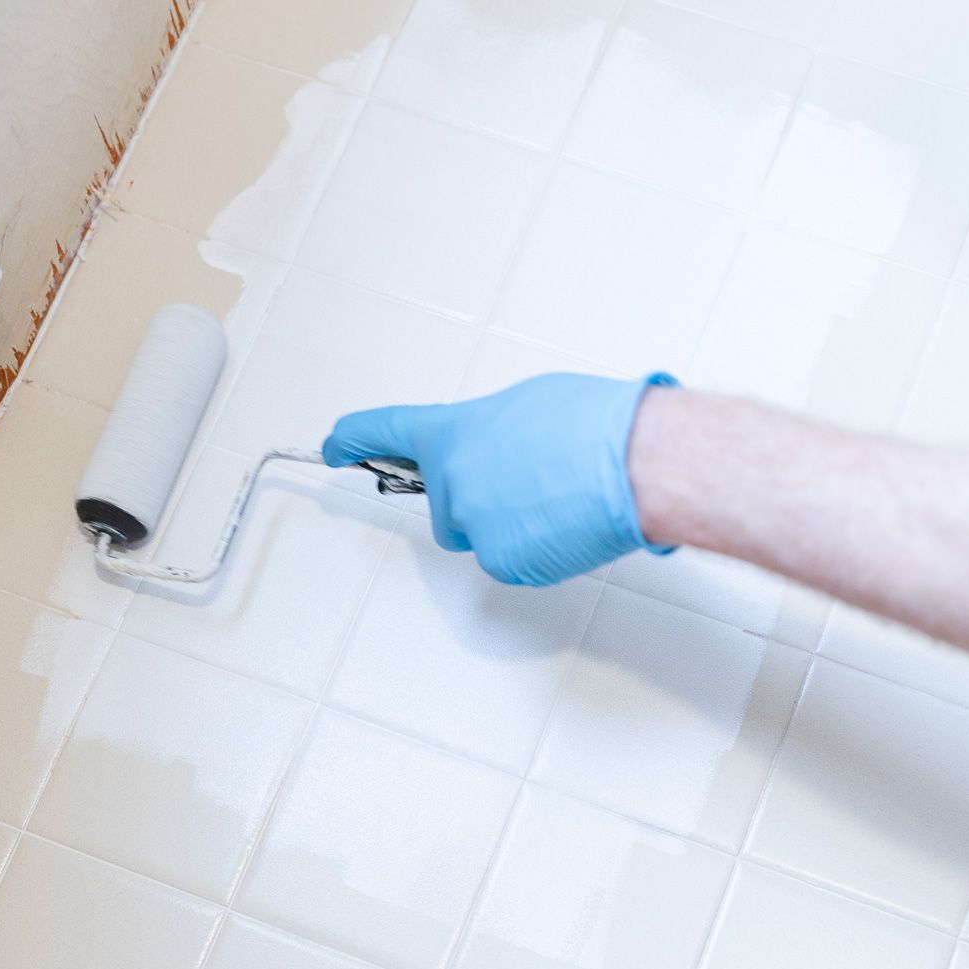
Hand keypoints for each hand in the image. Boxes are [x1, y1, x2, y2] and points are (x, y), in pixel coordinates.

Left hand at [322, 371, 676, 585]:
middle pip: (447, 509)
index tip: (333, 446)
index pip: (387, 432)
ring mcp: (475, 526)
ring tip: (558, 500)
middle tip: (526, 486)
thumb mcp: (530, 407)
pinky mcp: (503, 561)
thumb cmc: (595, 428)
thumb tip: (499, 454)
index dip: (355, 439)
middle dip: (478, 502)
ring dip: (511, 525)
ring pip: (482, 536)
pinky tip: (566, 526)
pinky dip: (536, 549)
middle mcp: (453, 481)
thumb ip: (493, 434)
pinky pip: (512, 560)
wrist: (634, 464)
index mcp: (454, 432)